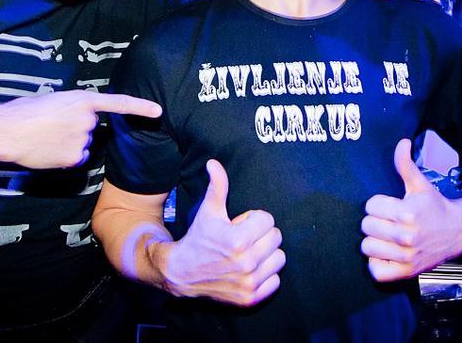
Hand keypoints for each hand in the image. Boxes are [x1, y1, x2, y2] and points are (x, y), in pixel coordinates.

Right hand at [0, 90, 161, 168]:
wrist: (7, 130)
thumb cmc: (24, 113)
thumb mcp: (54, 102)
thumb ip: (73, 110)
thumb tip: (80, 123)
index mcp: (82, 99)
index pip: (118, 103)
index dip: (140, 108)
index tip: (158, 112)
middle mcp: (87, 120)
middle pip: (90, 129)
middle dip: (75, 129)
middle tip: (50, 126)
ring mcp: (82, 139)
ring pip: (82, 145)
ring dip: (67, 143)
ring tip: (45, 137)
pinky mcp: (75, 158)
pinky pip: (75, 159)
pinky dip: (63, 157)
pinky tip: (47, 151)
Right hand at [162, 159, 284, 305]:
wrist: (182, 273)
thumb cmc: (198, 238)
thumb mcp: (208, 211)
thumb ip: (217, 186)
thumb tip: (214, 163)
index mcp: (238, 240)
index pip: (268, 220)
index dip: (254, 219)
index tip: (239, 224)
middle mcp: (246, 263)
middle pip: (276, 238)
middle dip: (261, 234)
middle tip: (244, 238)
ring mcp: (249, 282)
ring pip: (279, 259)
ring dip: (267, 254)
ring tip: (249, 253)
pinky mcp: (250, 298)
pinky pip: (275, 281)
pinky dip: (266, 275)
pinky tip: (250, 270)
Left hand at [360, 139, 461, 281]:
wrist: (459, 231)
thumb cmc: (435, 207)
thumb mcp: (420, 184)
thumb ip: (405, 165)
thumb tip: (401, 142)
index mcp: (407, 212)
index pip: (370, 206)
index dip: (378, 204)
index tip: (390, 206)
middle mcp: (407, 236)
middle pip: (366, 226)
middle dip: (374, 221)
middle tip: (388, 222)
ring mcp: (406, 256)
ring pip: (367, 247)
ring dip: (374, 242)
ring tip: (386, 237)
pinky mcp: (407, 272)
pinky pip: (376, 271)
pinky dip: (377, 264)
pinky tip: (387, 253)